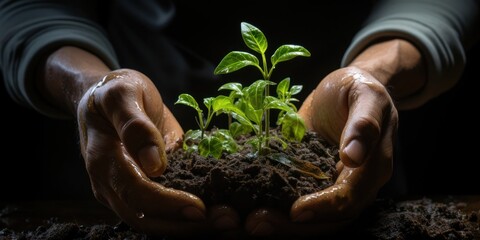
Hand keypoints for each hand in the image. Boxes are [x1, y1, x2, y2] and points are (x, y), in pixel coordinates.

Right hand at [76, 69, 239, 236]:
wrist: (106, 99)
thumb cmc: (116, 91)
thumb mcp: (123, 93)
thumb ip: (135, 125)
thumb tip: (154, 165)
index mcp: (103, 159)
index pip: (135, 192)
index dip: (167, 204)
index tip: (200, 207)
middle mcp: (109, 184)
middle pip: (144, 218)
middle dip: (184, 225)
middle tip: (225, 221)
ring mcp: (121, 192)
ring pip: (152, 223)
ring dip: (187, 228)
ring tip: (224, 223)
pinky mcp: (137, 193)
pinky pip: (158, 214)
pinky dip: (184, 220)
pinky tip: (212, 216)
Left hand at [244, 66, 396, 236]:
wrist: (343, 88)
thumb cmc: (357, 88)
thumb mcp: (364, 95)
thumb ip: (363, 123)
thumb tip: (353, 157)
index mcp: (373, 167)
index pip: (350, 197)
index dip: (324, 207)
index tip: (295, 211)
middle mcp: (354, 184)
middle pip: (330, 219)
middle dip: (295, 227)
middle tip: (257, 223)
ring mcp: (331, 184)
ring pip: (313, 219)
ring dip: (283, 226)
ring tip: (250, 222)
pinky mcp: (311, 180)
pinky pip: (295, 200)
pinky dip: (276, 208)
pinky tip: (250, 209)